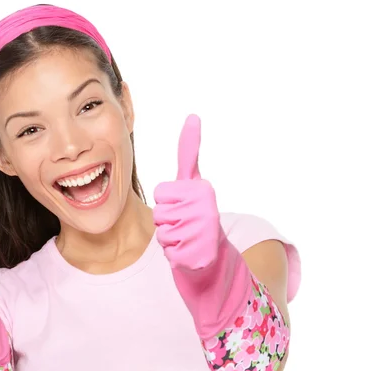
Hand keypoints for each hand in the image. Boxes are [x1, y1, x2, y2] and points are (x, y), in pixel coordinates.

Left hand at [152, 114, 221, 272]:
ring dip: (169, 236)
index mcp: (203, 188)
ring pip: (161, 232)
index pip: (160, 192)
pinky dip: (174, 253)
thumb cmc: (196, 213)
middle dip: (166, 219)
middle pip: (158, 211)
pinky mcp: (196, 254)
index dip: (167, 200)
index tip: (184, 202)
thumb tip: (193, 115)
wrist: (213, 254)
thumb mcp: (193, 181)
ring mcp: (202, 233)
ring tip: (187, 235)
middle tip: (185, 222)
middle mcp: (206, 209)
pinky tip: (188, 251)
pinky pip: (167, 251)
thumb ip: (189, 152)